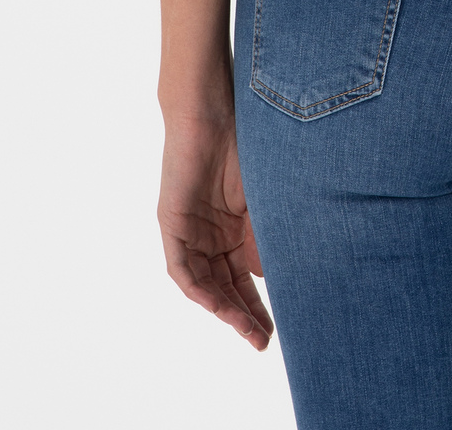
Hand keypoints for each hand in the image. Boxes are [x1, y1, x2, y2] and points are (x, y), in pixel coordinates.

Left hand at [158, 112, 273, 350]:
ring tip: (248, 331)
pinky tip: (218, 306)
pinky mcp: (172, 224)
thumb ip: (267, 236)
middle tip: (263, 341)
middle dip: (244, 316)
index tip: (280, 325)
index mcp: (234, 227)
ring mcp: (190, 230)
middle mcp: (211, 234)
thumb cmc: (246, 142)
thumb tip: (276, 277)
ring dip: (225, 310)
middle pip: (226, 285)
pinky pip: (182, 269)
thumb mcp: (263, 199)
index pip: (245, 275)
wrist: (212, 110)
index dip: (260, 303)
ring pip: (205, 283)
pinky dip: (200, 289)